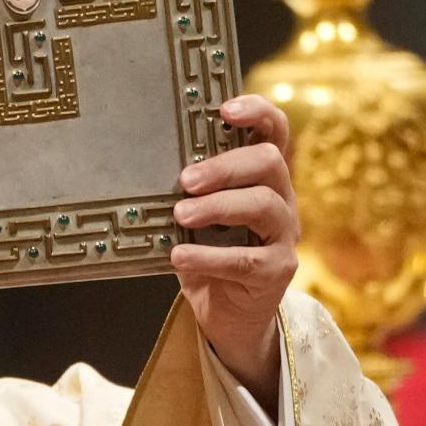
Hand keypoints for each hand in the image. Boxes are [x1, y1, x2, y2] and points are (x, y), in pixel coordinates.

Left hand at [170, 94, 297, 414]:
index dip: (256, 111)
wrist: (228, 315)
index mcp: (263, 176)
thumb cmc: (207, 252)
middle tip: (186, 181)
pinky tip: (180, 255)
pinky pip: (246, 258)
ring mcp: (284, 235)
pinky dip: (208, 255)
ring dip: (217, 206)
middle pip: (268, 162)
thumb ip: (189, 189)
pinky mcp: (277, 271)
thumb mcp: (197, 215)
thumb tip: (142, 161)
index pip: (275, 130)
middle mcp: (282, 199)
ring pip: (263, 205)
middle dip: (224, 166)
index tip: (224, 109)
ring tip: (181, 215)